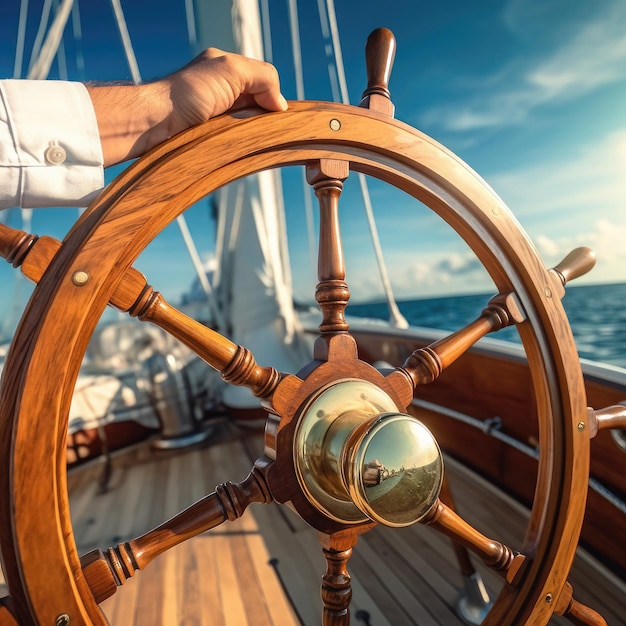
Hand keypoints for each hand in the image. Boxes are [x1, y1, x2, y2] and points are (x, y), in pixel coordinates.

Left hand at [165, 48, 287, 134]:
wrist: (154, 123)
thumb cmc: (187, 93)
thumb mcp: (231, 70)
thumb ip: (262, 77)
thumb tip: (280, 105)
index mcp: (225, 69)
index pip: (264, 82)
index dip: (273, 97)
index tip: (275, 114)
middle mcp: (221, 90)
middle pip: (259, 105)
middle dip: (264, 116)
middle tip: (262, 128)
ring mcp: (216, 115)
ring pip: (250, 126)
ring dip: (254, 133)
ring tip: (249, 138)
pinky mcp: (210, 137)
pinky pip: (236, 141)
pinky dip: (242, 144)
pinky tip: (240, 147)